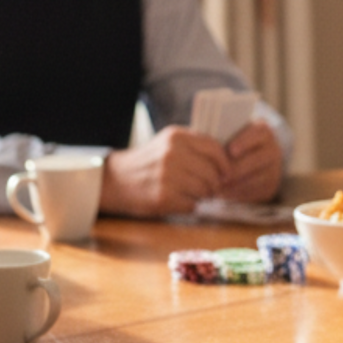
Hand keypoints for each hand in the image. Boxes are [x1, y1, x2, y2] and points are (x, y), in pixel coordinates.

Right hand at [102, 126, 230, 216]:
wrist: (115, 180)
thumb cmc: (148, 162)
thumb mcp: (168, 143)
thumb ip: (194, 146)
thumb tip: (227, 161)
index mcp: (176, 137)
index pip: (215, 148)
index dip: (225, 163)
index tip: (226, 173)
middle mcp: (172, 154)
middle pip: (213, 173)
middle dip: (214, 184)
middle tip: (207, 187)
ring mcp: (168, 176)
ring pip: (205, 190)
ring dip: (203, 196)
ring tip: (190, 193)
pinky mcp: (164, 198)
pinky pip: (193, 205)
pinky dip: (190, 206)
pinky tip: (178, 200)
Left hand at [218, 120, 283, 202]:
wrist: (256, 155)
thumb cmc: (235, 141)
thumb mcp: (233, 133)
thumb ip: (222, 135)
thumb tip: (202, 141)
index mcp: (264, 132)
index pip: (256, 135)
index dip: (243, 142)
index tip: (230, 150)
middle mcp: (273, 150)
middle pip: (255, 161)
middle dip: (235, 170)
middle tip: (217, 176)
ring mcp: (274, 170)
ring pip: (255, 179)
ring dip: (235, 186)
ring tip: (217, 189)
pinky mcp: (271, 187)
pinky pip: (255, 193)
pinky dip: (239, 195)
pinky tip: (224, 195)